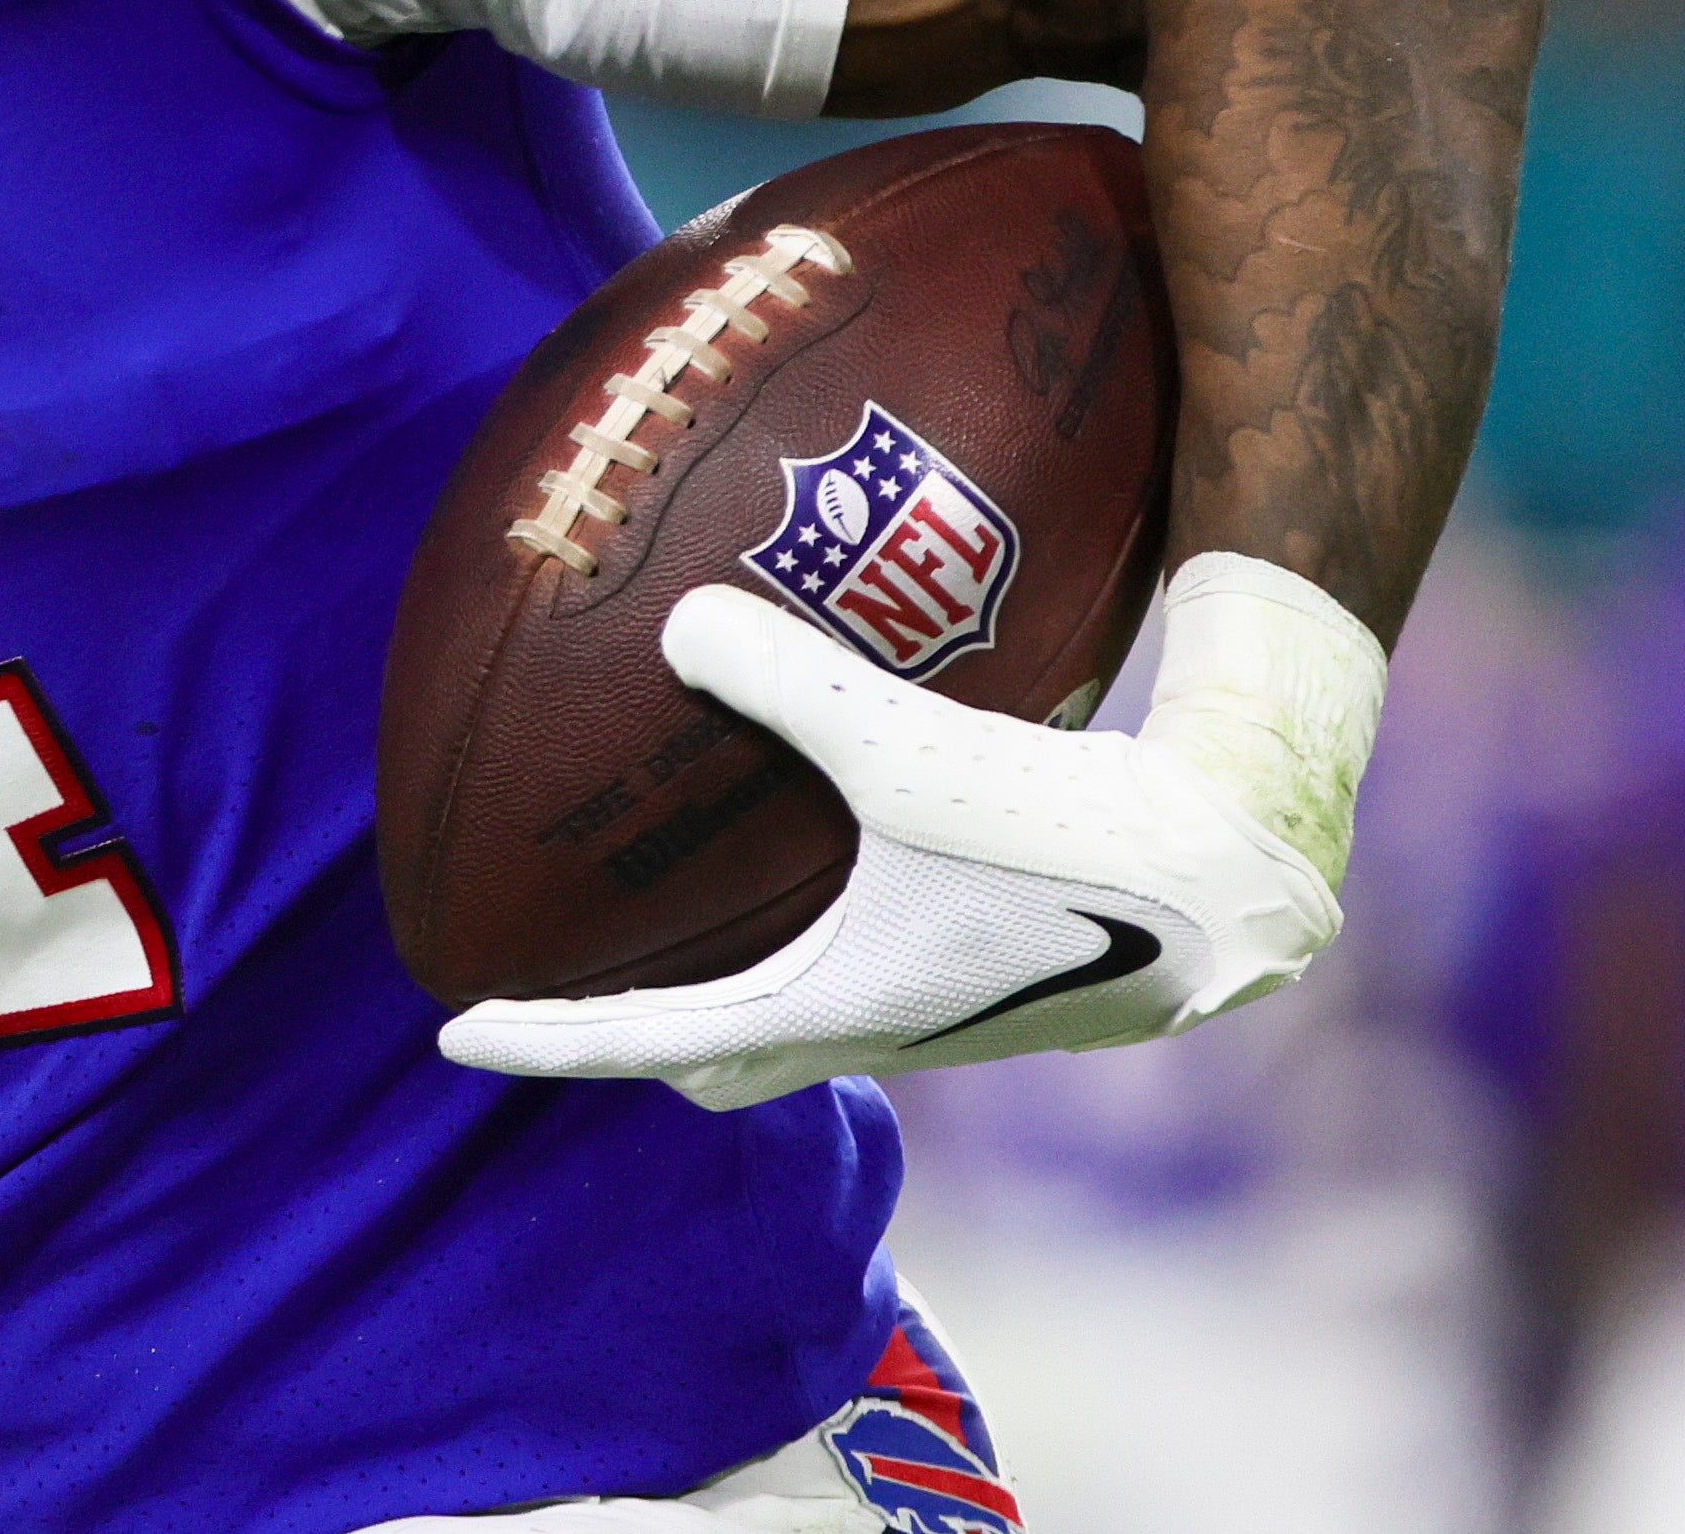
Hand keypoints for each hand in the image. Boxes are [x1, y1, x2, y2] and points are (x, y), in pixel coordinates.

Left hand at [436, 584, 1340, 1110]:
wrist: (1233, 878)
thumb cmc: (1068, 835)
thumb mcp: (908, 749)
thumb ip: (785, 682)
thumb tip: (676, 625)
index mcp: (831, 1007)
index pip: (647, 1041)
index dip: (545, 1039)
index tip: (452, 1034)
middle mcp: (879, 1028)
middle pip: (723, 1059)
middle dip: (639, 1038)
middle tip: (565, 990)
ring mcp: (944, 1011)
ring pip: (803, 1025)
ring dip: (737, 996)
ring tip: (686, 932)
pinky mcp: (999, 972)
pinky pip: (871, 974)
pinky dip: (818, 944)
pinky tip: (830, 862)